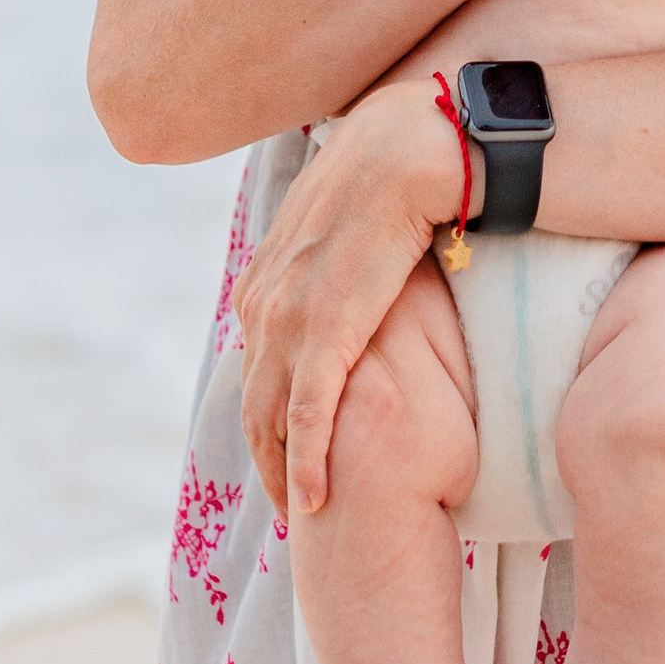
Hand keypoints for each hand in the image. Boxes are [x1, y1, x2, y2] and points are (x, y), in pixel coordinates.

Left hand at [235, 76, 462, 513]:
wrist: (410, 147)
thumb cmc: (392, 173)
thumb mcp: (343, 217)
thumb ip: (330, 250)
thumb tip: (353, 262)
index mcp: (265, 276)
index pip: (256, 364)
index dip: (268, 413)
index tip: (285, 450)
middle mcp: (263, 302)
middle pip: (254, 401)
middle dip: (267, 457)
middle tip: (290, 503)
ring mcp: (289, 319)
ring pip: (274, 418)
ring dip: (284, 472)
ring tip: (301, 516)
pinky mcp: (325, 331)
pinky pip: (310, 414)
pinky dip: (307, 461)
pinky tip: (313, 501)